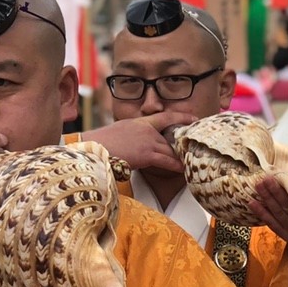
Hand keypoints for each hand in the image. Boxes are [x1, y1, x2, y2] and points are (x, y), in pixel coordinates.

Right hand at [83, 112, 198, 173]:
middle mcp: (146, 129)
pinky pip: (167, 161)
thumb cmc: (99, 144)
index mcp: (139, 122)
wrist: (93, 148)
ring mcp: (148, 141)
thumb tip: (132, 143)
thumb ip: (130, 136)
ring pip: (170, 150)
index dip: (181, 117)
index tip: (194, 118)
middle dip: (181, 144)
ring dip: (180, 156)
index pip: (165, 117)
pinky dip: (176, 166)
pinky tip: (183, 169)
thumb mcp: (117, 133)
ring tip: (190, 160)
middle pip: (169, 137)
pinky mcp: (147, 154)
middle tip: (194, 148)